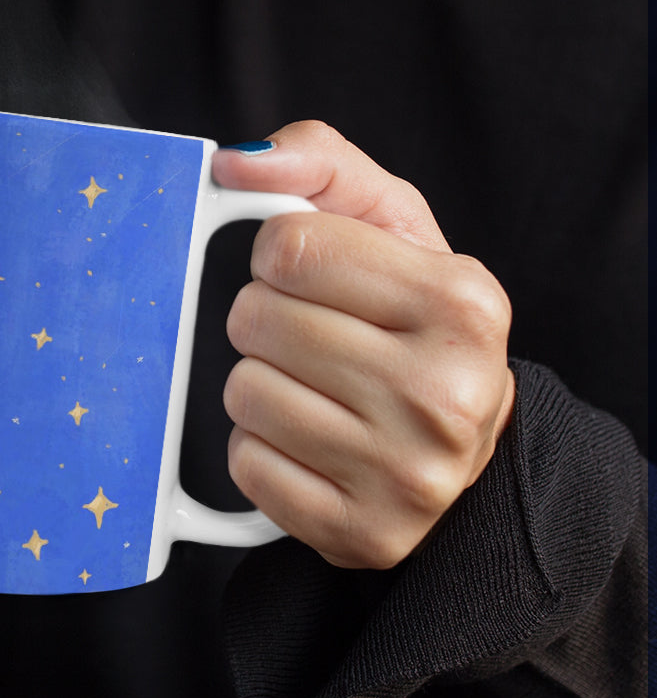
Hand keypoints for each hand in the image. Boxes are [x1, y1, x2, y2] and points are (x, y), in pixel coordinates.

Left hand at [212, 121, 515, 569]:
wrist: (457, 445)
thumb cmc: (411, 320)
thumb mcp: (390, 225)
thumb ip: (317, 164)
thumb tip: (233, 164)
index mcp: (464, 301)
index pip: (289, 247)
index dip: (278, 255)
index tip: (307, 274)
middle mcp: (447, 393)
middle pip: (258, 320)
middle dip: (265, 317)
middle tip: (311, 336)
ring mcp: (408, 475)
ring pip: (244, 393)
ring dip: (260, 382)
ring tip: (316, 388)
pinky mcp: (364, 533)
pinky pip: (247, 465)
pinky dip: (262, 448)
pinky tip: (310, 441)